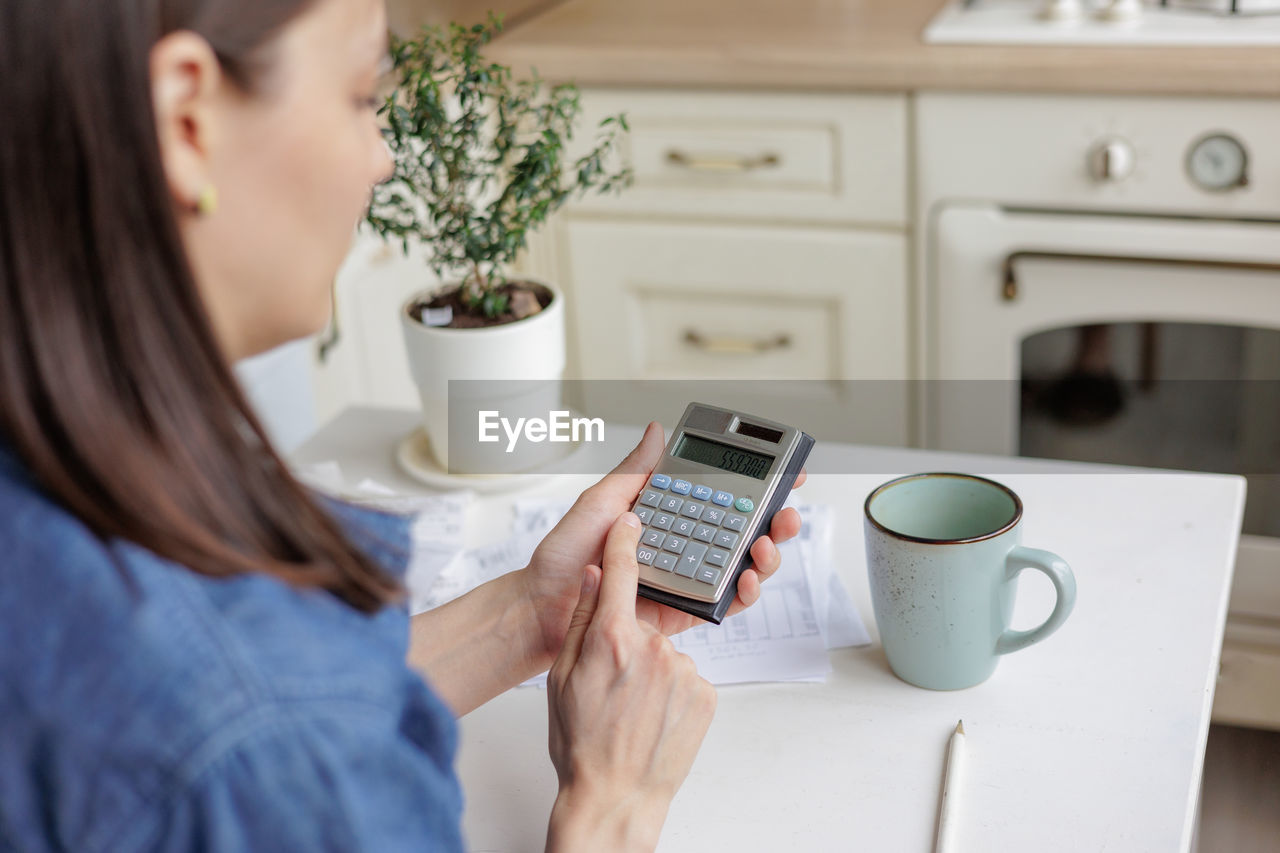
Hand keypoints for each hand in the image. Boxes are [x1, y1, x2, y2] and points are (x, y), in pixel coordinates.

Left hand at [520, 422, 805, 658]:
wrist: (543, 606)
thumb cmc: (564, 555)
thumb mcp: (601, 502)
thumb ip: (636, 472)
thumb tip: (659, 431)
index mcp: (668, 515)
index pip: (722, 496)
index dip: (758, 486)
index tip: (788, 472)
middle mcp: (683, 545)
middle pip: (743, 531)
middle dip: (775, 521)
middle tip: (786, 512)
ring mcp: (686, 578)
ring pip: (742, 567)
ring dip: (765, 556)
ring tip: (766, 545)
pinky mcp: (683, 611)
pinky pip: (723, 603)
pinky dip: (743, 593)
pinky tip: (746, 580)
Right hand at [545, 514, 715, 851]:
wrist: (614, 798)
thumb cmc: (581, 745)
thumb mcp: (561, 677)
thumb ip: (581, 620)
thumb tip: (596, 578)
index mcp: (612, 639)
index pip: (622, 571)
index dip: (625, 542)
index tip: (630, 523)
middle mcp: (654, 649)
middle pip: (643, 624)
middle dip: (629, 644)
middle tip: (612, 686)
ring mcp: (685, 672)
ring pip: (666, 654)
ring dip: (652, 673)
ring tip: (632, 711)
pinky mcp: (708, 694)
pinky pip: (687, 679)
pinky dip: (673, 692)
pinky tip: (654, 719)